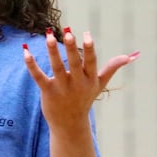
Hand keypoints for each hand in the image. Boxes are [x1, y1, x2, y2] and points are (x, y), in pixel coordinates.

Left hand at [23, 27, 137, 130]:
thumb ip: (112, 68)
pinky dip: (32, 65)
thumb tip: (130, 56)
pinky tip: (25, 51)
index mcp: (90, 79)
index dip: (89, 49)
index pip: (91, 62)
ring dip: (53, 51)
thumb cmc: (85, 100)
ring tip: (49, 36)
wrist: (69, 124)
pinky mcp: (48, 92)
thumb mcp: (99, 84)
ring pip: (56, 67)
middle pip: (74, 63)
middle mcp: (77, 83)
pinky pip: (39, 77)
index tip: (86, 34)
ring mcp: (62, 88)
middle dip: (72, 48)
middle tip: (68, 32)